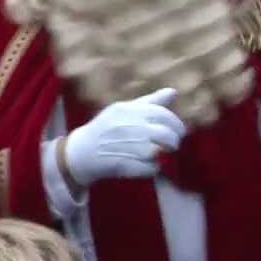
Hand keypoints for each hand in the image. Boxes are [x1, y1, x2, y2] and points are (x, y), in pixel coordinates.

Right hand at [63, 88, 186, 187]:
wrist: (82, 151)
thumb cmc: (106, 128)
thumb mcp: (124, 109)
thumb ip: (150, 102)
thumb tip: (173, 91)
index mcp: (130, 110)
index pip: (163, 115)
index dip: (176, 124)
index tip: (178, 132)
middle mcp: (130, 127)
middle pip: (166, 135)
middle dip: (174, 142)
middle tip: (172, 145)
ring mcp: (128, 147)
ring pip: (159, 152)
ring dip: (161, 155)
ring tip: (155, 154)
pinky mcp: (126, 165)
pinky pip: (151, 168)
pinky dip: (152, 168)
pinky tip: (146, 165)